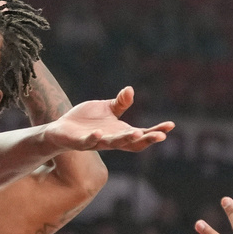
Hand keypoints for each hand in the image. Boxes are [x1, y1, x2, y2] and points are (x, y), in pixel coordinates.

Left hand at [44, 87, 172, 152]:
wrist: (62, 129)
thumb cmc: (86, 121)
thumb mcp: (107, 109)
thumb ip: (120, 103)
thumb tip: (130, 90)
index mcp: (120, 133)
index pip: (142, 134)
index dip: (156, 131)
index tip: (171, 126)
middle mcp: (111, 140)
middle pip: (132, 143)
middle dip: (146, 139)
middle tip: (161, 136)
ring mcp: (96, 142)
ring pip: (113, 144)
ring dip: (125, 139)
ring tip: (137, 133)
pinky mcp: (80, 142)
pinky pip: (88, 142)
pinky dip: (94, 138)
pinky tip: (100, 134)